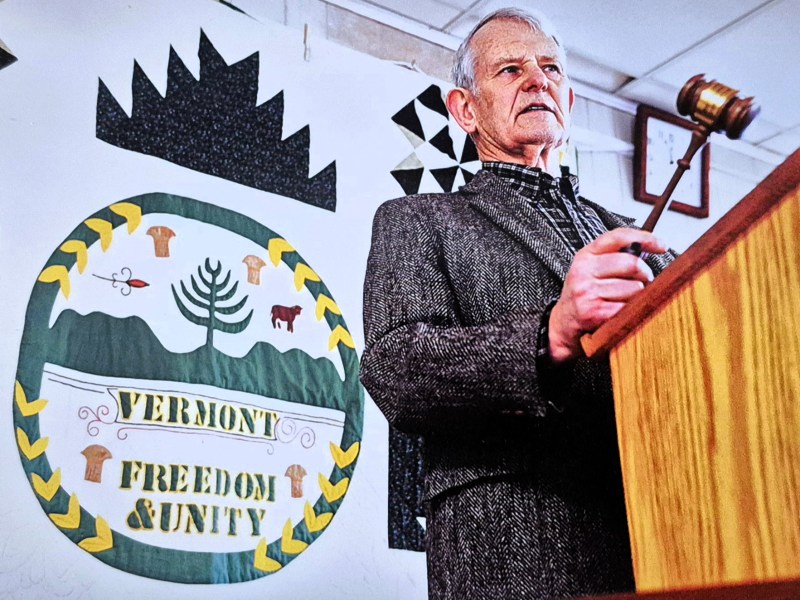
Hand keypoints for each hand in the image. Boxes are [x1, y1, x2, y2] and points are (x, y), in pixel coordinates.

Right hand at [548, 228, 665, 362]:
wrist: (563, 324)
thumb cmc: (583, 294)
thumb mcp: (591, 269)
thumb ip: (615, 256)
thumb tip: (650, 249)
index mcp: (585, 256)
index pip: (618, 237)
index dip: (644, 238)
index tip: (661, 245)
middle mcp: (583, 271)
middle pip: (632, 264)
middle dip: (644, 275)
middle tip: (641, 283)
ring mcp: (587, 292)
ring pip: (634, 289)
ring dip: (637, 297)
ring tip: (624, 300)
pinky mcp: (594, 312)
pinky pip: (628, 308)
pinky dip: (630, 312)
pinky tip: (620, 312)